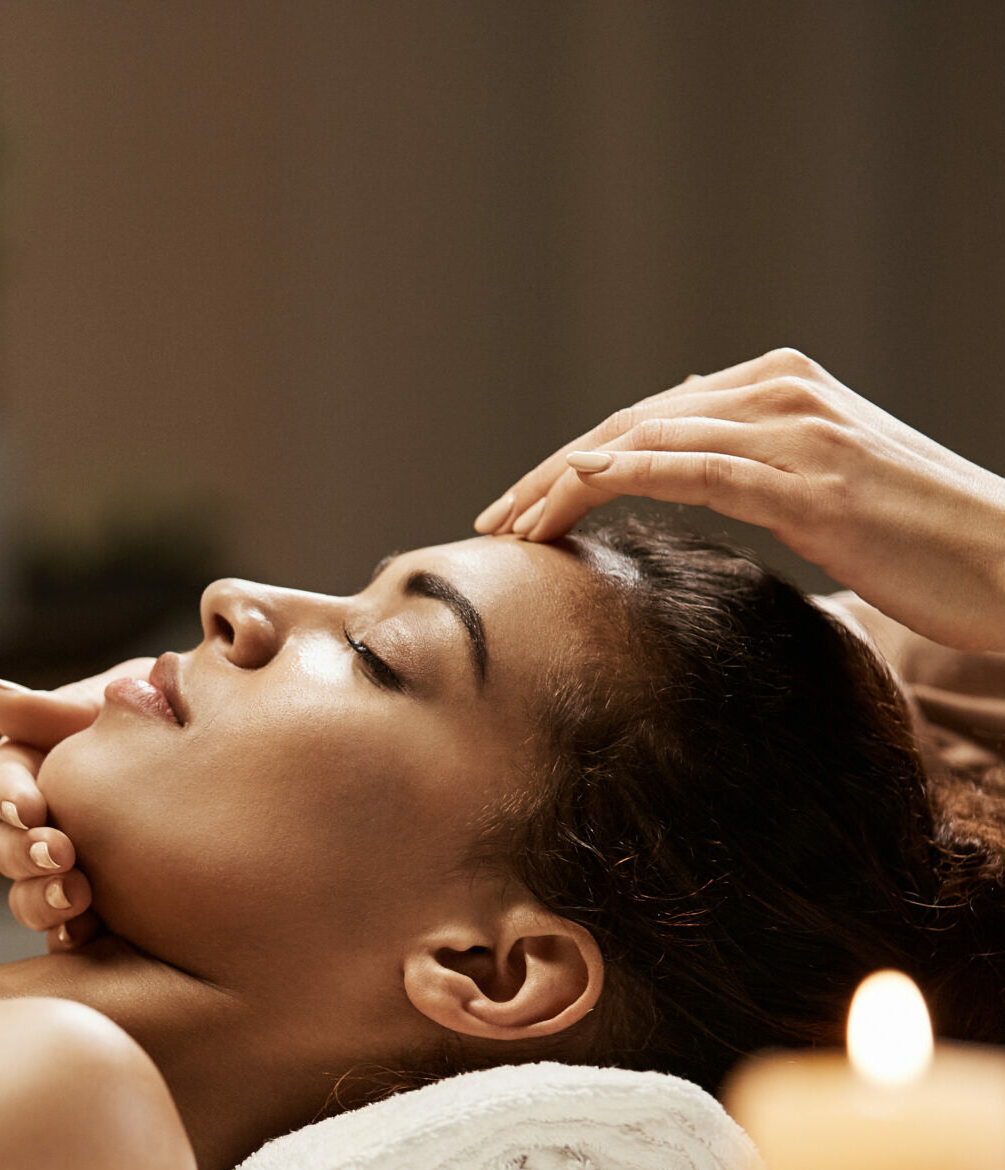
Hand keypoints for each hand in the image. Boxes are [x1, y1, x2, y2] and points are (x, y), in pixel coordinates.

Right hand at [0, 658, 150, 950]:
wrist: (243, 756)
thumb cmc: (177, 713)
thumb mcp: (126, 704)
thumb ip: (59, 709)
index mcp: (42, 763)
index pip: (4, 780)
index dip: (8, 795)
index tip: (29, 807)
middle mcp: (53, 820)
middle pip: (7, 845)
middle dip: (24, 853)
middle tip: (60, 855)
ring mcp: (75, 869)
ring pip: (29, 894)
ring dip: (41, 898)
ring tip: (76, 896)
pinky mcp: (105, 910)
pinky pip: (70, 932)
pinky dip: (70, 934)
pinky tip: (87, 934)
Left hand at [474, 347, 1004, 651]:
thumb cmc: (925, 537)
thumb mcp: (829, 483)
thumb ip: (757, 459)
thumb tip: (687, 439)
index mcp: (782, 385)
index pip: (648, 416)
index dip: (574, 459)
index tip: (522, 506)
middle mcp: (782, 392)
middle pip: (630, 423)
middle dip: (550, 471)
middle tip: (493, 519)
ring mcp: (795, 434)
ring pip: (643, 441)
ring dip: (563, 484)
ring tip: (511, 529)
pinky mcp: (806, 486)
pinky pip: (688, 471)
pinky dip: (616, 482)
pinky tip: (564, 506)